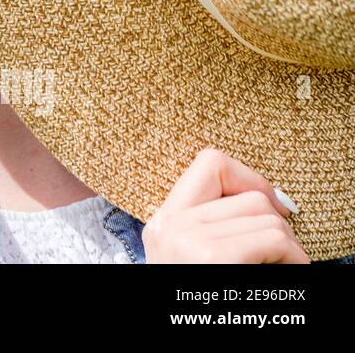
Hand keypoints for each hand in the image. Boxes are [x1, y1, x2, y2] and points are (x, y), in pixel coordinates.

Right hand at [143, 146, 308, 262]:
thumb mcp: (194, 256)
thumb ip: (212, 227)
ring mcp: (188, 239)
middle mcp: (169, 225)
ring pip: (266, 215)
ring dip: (288, 244)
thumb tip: (272, 200)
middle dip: (276, 223)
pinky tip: (287, 271)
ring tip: (284, 264)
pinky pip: (274, 239)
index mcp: (162, 222)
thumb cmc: (202, 294)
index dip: (249, 176)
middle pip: (248, 196)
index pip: (209, 163)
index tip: (273, 204)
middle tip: (281, 251)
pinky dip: (294, 257)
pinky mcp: (214, 257)